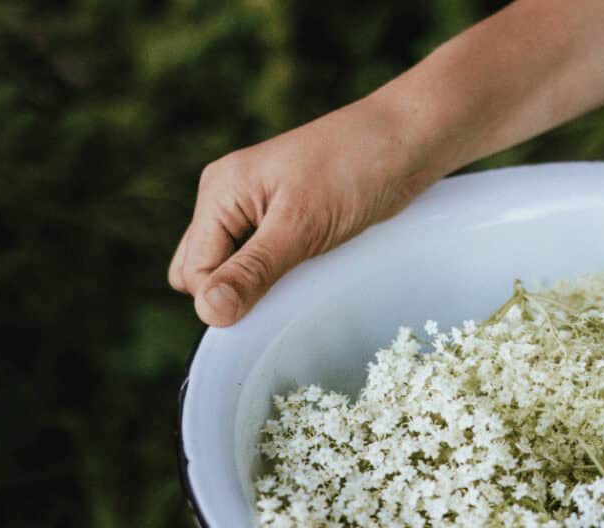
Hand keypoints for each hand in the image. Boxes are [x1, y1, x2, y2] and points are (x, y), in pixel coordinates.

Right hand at [168, 99, 433, 326]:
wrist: (410, 139)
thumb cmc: (356, 170)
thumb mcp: (302, 225)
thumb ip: (254, 269)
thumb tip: (209, 312)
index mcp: (219, 192)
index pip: (193, 272)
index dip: (225, 298)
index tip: (271, 305)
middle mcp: (228, 198)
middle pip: (201, 272)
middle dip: (232, 293)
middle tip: (284, 292)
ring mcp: (255, 208)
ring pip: (231, 269)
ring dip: (256, 287)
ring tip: (300, 280)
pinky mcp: (284, 218)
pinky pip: (261, 260)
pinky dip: (276, 277)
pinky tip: (307, 275)